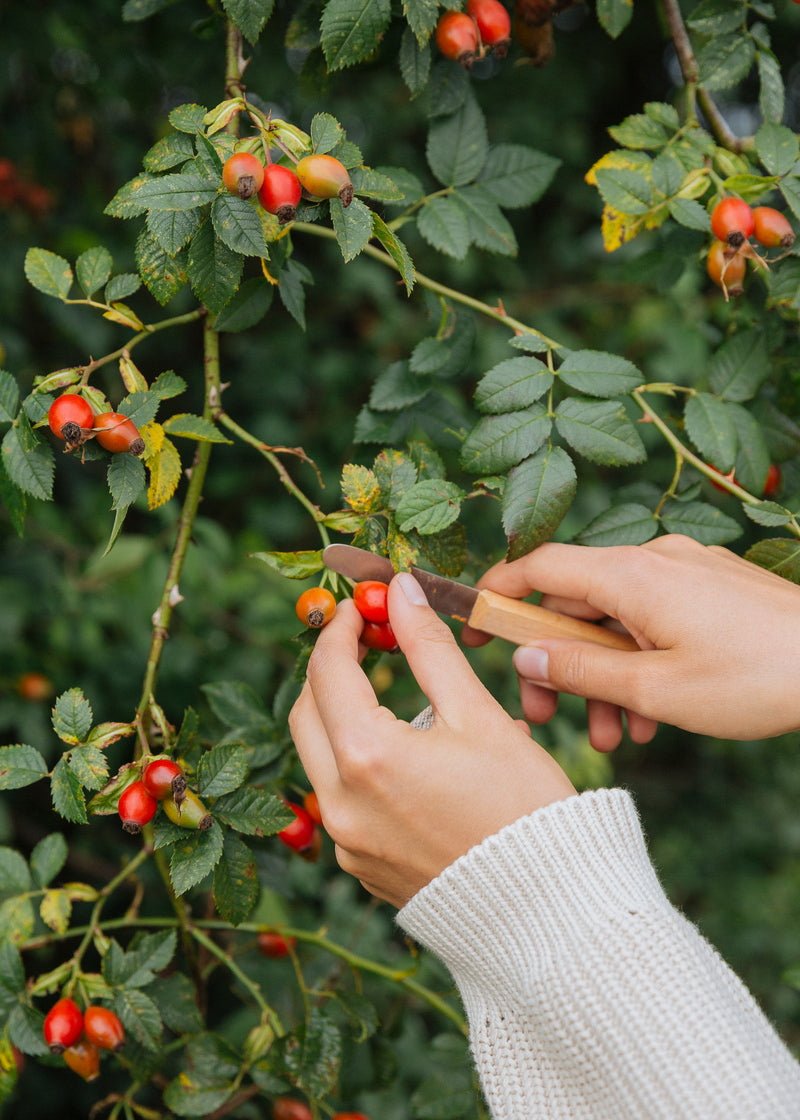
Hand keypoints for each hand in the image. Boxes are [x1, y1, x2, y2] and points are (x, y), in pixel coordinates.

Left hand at [289, 573, 575, 907]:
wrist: (549, 907)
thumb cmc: (525, 806)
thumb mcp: (478, 715)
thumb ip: (429, 649)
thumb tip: (400, 592)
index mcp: (366, 757)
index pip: (328, 671)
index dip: (343, 628)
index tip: (364, 606)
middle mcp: (340, 803)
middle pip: (307, 713)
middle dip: (331, 672)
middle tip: (369, 645)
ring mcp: (346, 841)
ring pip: (320, 758)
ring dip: (343, 718)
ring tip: (399, 701)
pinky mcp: (360, 865)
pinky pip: (342, 800)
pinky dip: (360, 765)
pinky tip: (410, 758)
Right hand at [462, 534, 799, 747]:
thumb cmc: (756, 678)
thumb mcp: (655, 689)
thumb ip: (580, 670)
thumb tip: (526, 656)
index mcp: (631, 576)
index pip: (539, 567)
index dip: (497, 595)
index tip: (475, 629)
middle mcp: (654, 562)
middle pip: (576, 603)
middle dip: (557, 663)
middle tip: (547, 715)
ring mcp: (687, 574)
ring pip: (617, 621)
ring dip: (602, 676)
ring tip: (615, 736)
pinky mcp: (712, 591)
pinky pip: (655, 621)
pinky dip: (640, 663)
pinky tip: (653, 716)